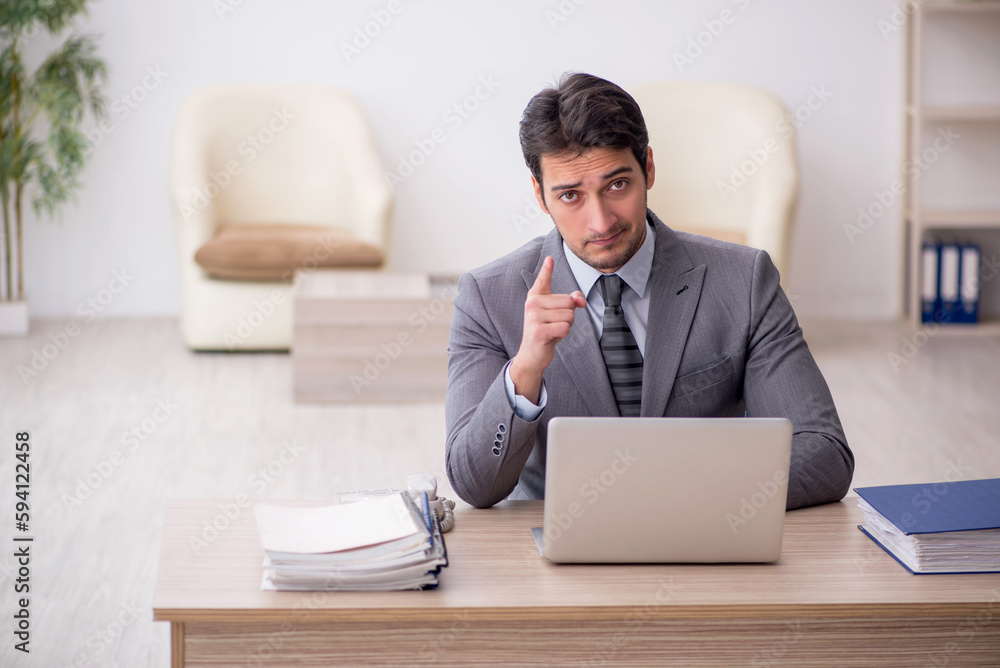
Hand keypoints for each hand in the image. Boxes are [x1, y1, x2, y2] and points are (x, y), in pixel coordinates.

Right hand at [510, 256, 586, 403]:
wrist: (532, 354)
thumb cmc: (547, 330)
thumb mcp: (558, 313)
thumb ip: (572, 301)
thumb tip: (581, 301)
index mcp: (535, 296)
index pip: (543, 279)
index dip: (547, 269)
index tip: (550, 259)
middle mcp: (532, 303)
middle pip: (568, 301)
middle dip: (569, 315)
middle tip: (555, 323)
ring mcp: (533, 317)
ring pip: (569, 315)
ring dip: (566, 325)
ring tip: (553, 330)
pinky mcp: (538, 331)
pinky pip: (565, 327)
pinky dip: (564, 334)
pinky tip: (552, 337)